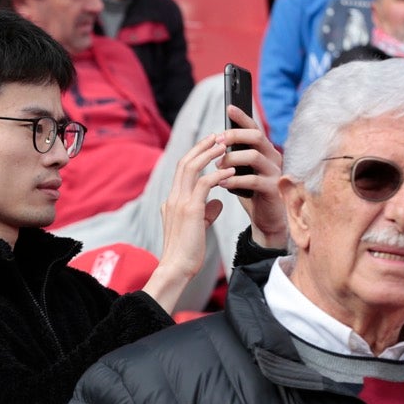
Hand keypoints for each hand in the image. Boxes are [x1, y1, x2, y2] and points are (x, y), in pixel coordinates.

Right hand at [142, 133, 231, 312]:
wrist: (177, 268)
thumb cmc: (187, 252)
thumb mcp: (197, 227)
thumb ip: (206, 212)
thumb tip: (218, 203)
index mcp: (172, 200)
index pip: (182, 170)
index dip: (196, 154)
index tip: (210, 144)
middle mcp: (173, 198)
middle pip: (185, 162)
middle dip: (202, 146)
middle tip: (218, 135)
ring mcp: (180, 203)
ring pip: (192, 168)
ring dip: (209, 153)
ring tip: (224, 144)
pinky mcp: (190, 210)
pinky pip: (204, 184)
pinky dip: (218, 174)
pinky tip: (231, 171)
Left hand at [223, 105, 287, 243]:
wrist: (267, 221)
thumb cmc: (253, 194)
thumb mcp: (243, 171)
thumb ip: (236, 157)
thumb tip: (217, 140)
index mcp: (265, 151)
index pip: (255, 128)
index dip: (242, 117)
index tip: (229, 107)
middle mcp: (274, 157)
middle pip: (256, 136)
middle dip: (234, 136)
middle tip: (217, 142)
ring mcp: (276, 172)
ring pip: (253, 156)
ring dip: (231, 160)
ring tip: (217, 169)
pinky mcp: (274, 189)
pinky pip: (253, 179)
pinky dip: (235, 180)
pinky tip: (223, 184)